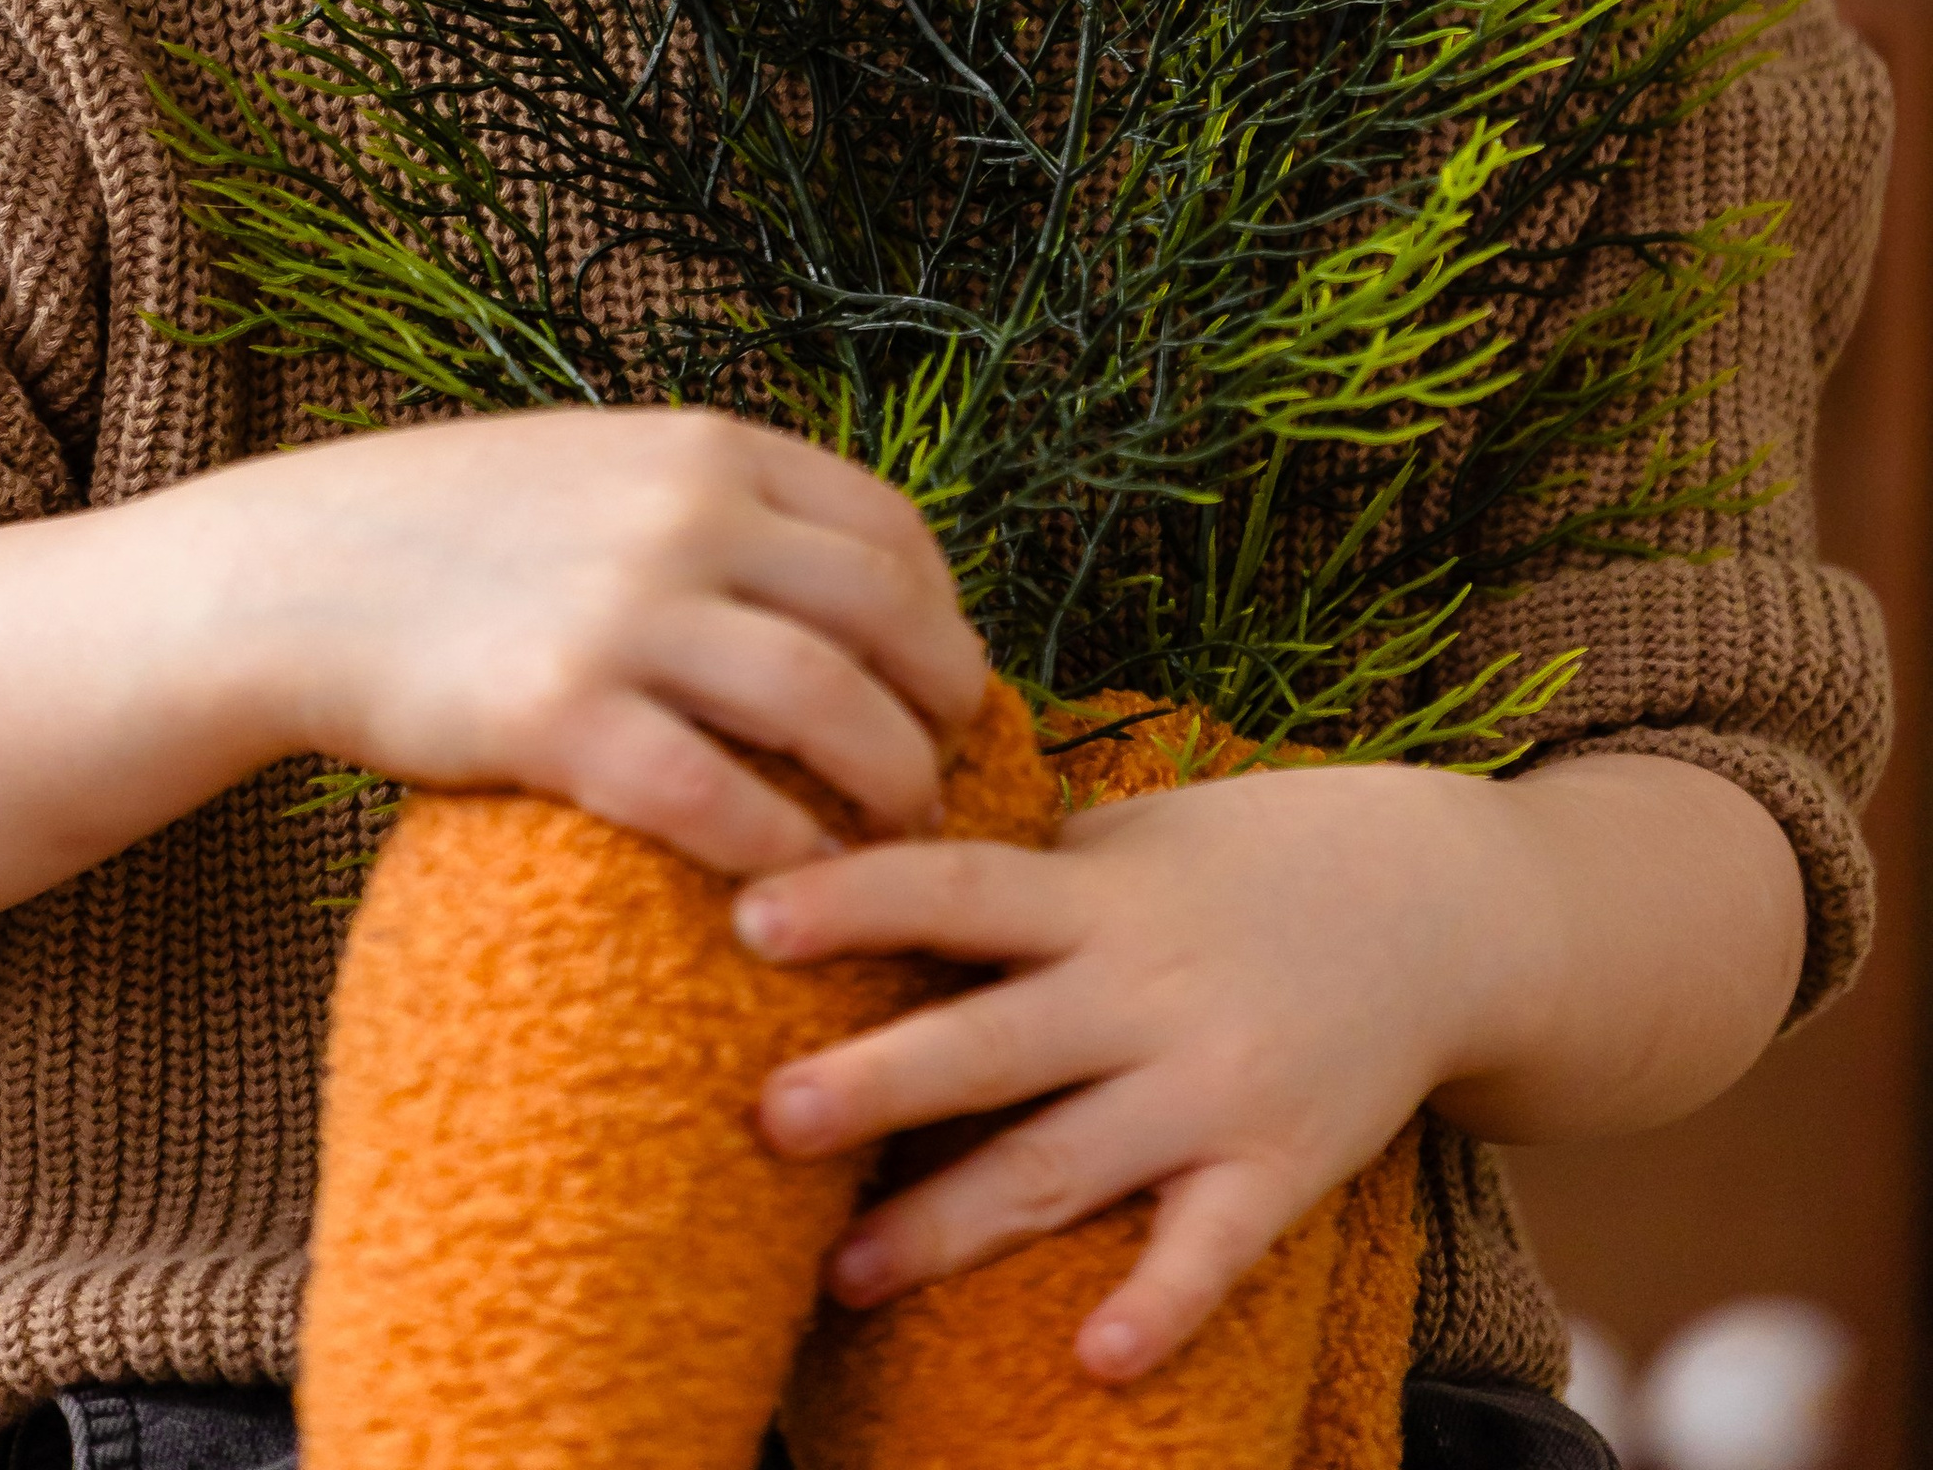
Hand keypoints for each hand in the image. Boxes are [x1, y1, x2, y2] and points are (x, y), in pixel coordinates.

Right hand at [240, 407, 988, 876]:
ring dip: (889, 788)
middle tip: (946, 768)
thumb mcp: (601, 463)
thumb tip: (835, 573)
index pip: (890, 527)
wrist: (296, 572)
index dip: (942, 612)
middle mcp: (683, 516)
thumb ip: (710, 498)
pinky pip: (719, 800)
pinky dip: (782, 851)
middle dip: (942, 704)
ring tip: (895, 838)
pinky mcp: (560, 716)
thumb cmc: (456, 529)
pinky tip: (794, 886)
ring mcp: (624, 613)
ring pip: (829, 711)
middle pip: (887, 619)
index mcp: (703, 447)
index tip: (942, 676)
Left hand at [732, 757, 1506, 1377]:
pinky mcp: (1281, 1164)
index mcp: (1094, 895)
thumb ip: (1025, 868)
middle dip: (876, 1083)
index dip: (854, 898)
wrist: (1442, 905)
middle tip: (764, 1117)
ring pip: (1065, 1163)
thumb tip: (873, 865)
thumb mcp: (1136, 835)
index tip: (750, 918)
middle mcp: (1144, 988)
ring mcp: (1212, 1083)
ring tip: (842, 1274)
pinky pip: (1211, 1247)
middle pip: (991, 1040)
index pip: (954, 887)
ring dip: (952, 1222)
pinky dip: (1158, 1303)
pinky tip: (1093, 1357)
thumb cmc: (1254, 859)